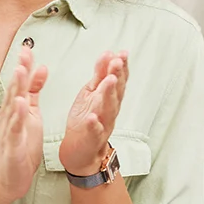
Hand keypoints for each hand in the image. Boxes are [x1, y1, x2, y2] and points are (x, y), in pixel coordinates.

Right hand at [0, 49, 47, 201]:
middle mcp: (10, 116)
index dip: (24, 65)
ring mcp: (10, 130)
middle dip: (20, 70)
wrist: (7, 178)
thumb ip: (34, 91)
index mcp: (16, 108)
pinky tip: (22, 105)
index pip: (20, 83)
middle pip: (15, 89)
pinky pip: (16, 129)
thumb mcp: (30, 114)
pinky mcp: (13, 145)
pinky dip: (18, 117)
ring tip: (20, 71)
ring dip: (16, 88)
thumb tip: (41, 67)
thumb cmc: (19, 146)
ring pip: (13, 106)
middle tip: (23, 50)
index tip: (28, 46)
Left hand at [57, 51, 127, 176]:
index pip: (118, 79)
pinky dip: (94, 124)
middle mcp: (110, 110)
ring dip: (109, 94)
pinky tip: (93, 117)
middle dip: (117, 76)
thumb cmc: (88, 119)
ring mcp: (103, 123)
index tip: (122, 54)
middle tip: (117, 62)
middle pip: (116, 91)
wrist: (81, 150)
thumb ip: (100, 74)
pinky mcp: (92, 138)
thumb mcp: (93, 92)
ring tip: (108, 81)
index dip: (121, 67)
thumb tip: (108, 54)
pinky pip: (95, 131)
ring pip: (108, 108)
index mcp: (109, 97)